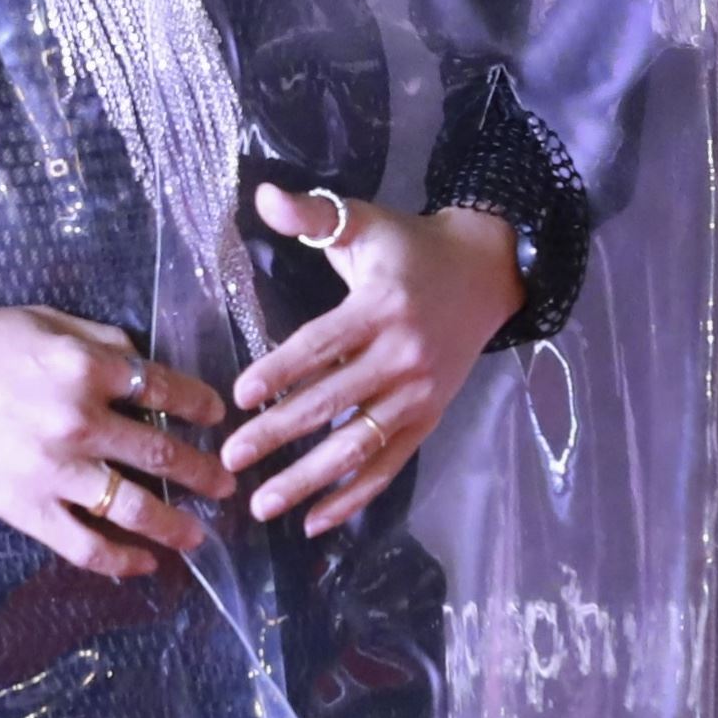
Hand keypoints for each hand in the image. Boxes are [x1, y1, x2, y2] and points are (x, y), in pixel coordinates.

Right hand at [0, 307, 228, 580]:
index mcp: (87, 368)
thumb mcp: (42, 321)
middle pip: (163, 455)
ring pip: (134, 508)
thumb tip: (140, 362)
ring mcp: (55, 471)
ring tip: (197, 536)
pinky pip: (84, 545)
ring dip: (175, 526)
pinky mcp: (26, 508)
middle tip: (225, 487)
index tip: (218, 418)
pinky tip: (142, 565)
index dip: (201, 407)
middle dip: (204, 475)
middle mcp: (81, 421)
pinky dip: (119, 561)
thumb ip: (98, 341)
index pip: (166, 391)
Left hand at [220, 191, 519, 535]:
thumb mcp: (365, 222)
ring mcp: (419, 395)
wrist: (486, 273)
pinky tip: (316, 521)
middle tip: (231, 460)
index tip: (239, 397)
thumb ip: (313, 214)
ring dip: (309, 481)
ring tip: (264, 506)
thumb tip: (262, 196)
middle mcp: (404, 356)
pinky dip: (353, 497)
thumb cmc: (410, 248)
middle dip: (278, 435)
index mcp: (380, 308)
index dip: (280, 372)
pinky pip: (387, 466)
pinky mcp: (428, 420)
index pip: (322, 346)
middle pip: (332, 403)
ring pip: (358, 446)